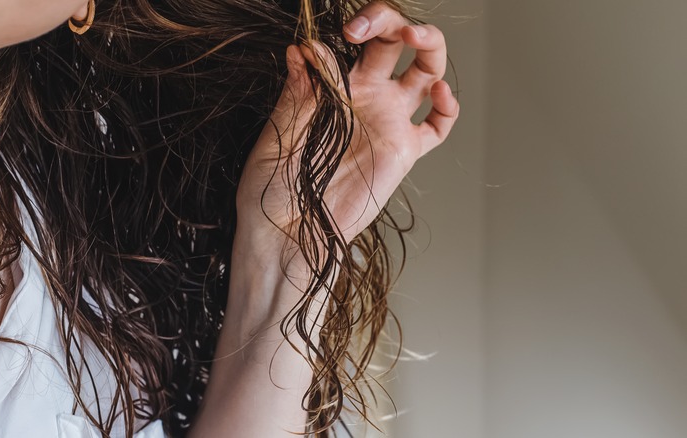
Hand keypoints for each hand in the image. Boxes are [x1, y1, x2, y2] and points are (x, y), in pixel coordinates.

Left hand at [236, 1, 459, 253]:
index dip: (361, 24)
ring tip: (416, 38)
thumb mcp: (280, 130)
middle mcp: (364, 97)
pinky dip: (447, 107)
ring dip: (428, 45)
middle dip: (391, 21)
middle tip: (376, 26)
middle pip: (393, 42)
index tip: (346, 32)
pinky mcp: (403, 152)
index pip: (357, 39)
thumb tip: (304, 47)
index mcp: (331, 85)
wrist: (285, 232)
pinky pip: (437, 126)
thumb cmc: (270, 184)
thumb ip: (300, 92)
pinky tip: (439, 94)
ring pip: (425, 71)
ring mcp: (387, 121)